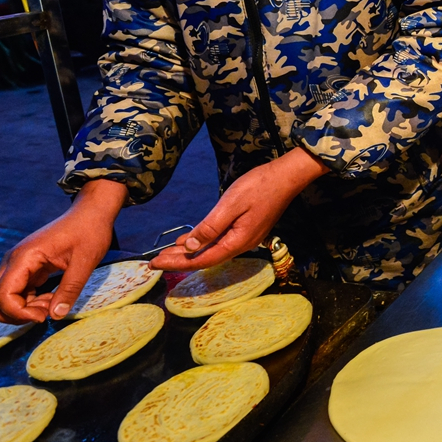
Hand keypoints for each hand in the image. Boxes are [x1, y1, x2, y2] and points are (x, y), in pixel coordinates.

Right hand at [0, 179, 124, 323]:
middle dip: (14, 315)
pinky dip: (30, 302)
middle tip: (44, 314)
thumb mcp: (85, 262)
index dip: (18, 313)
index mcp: (24, 258)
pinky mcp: (26, 268)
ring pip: (3, 298)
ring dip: (24, 309)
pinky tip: (52, 298)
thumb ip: (69, 290)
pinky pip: (17, 293)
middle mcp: (13, 261)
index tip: (44, 316)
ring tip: (53, 303)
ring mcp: (17, 264)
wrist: (90, 213)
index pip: (2, 296)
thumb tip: (55, 316)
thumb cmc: (89, 232)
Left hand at [150, 148, 328, 270]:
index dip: (178, 263)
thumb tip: (189, 247)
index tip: (154, 264)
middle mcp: (242, 244)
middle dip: (180, 260)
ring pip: (212, 250)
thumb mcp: (231, 204)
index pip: (202, 259)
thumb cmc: (259, 186)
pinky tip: (190, 241)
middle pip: (206, 258)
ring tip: (167, 254)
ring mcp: (246, 238)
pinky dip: (202, 242)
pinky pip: (220, 241)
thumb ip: (210, 227)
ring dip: (190, 252)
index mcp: (237, 241)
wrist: (287, 176)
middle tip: (154, 262)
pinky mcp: (247, 229)